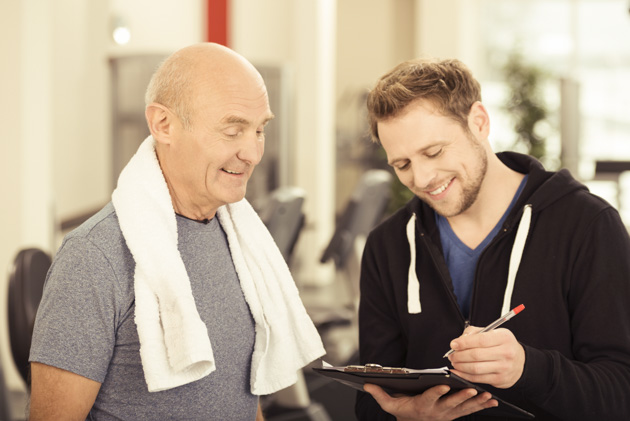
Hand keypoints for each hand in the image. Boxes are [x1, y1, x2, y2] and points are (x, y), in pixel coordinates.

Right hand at [363, 383, 496, 420]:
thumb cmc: (404, 413)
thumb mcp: (390, 405)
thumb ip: (380, 395)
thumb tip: (367, 383)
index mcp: (422, 406)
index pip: (430, 398)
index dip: (437, 392)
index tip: (444, 385)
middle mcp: (437, 411)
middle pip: (451, 404)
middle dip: (462, 397)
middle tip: (472, 389)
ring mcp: (448, 414)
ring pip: (464, 408)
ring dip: (476, 402)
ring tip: (487, 395)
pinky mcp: (456, 415)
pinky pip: (470, 411)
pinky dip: (481, 406)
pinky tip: (492, 401)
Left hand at [447, 326, 524, 388]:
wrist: (520, 362)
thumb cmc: (502, 345)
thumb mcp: (493, 333)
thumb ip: (475, 333)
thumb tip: (459, 340)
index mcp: (504, 337)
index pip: (480, 340)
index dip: (464, 342)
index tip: (453, 344)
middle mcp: (506, 352)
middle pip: (476, 355)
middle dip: (459, 355)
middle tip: (451, 355)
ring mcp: (504, 367)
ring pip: (475, 368)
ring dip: (460, 366)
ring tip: (454, 362)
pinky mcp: (499, 379)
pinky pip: (477, 378)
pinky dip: (464, 375)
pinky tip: (458, 371)